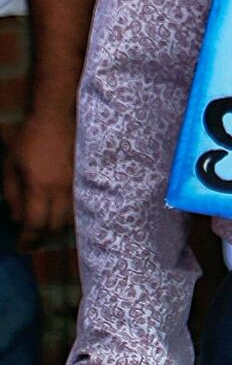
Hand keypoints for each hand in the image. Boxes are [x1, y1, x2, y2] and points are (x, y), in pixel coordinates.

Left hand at [4, 109, 73, 246]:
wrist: (58, 116)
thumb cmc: (29, 139)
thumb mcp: (10, 166)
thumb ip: (12, 195)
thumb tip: (16, 219)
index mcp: (40, 187)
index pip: (35, 224)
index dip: (28, 240)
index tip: (21, 248)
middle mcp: (62, 189)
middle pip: (56, 226)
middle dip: (43, 238)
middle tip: (33, 242)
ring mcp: (78, 183)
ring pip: (73, 218)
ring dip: (59, 228)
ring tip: (49, 230)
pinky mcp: (88, 177)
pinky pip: (82, 204)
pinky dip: (72, 215)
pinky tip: (64, 214)